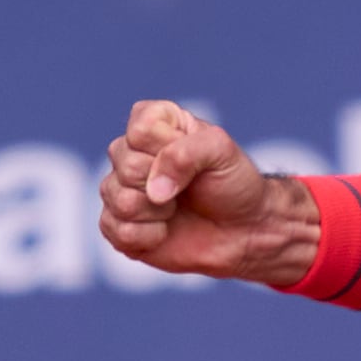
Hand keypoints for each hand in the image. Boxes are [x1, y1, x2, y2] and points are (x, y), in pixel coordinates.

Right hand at [98, 100, 312, 285]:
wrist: (243, 230)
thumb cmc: (233, 183)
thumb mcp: (222, 151)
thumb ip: (186, 153)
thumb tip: (153, 191)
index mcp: (154, 124)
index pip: (139, 129)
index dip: (169, 148)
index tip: (196, 157)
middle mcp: (131, 153)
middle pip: (125, 165)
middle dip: (164, 183)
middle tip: (187, 189)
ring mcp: (121, 189)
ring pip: (118, 199)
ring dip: (156, 213)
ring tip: (175, 210)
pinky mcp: (118, 225)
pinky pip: (117, 231)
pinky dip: (148, 236)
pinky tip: (164, 232)